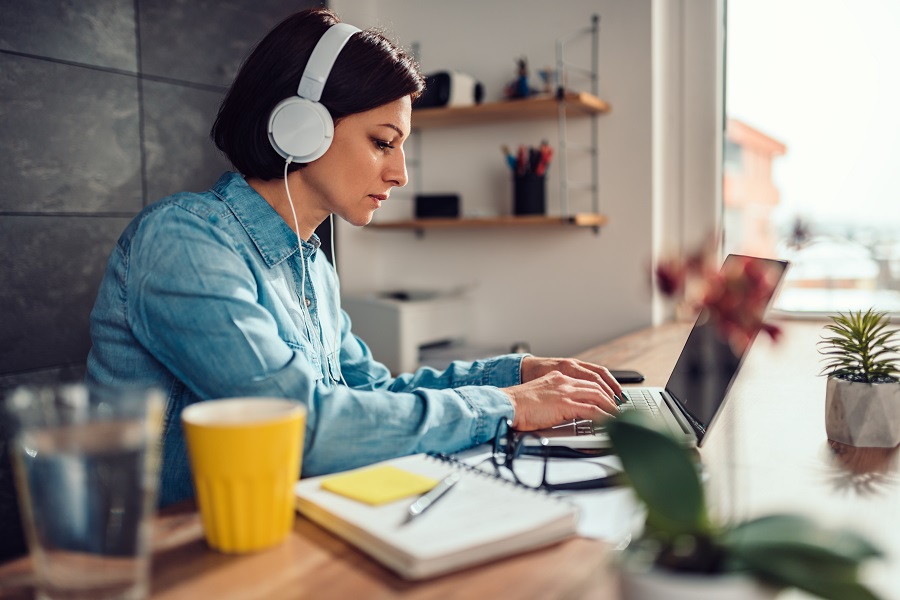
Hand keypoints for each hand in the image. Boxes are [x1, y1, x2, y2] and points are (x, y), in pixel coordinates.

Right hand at [502, 357, 621, 430]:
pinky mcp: (565, 404)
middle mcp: (564, 381)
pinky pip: (592, 410)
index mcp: (558, 378)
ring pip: (598, 396)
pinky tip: (610, 423)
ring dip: (611, 407)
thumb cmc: (519, 405)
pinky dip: (604, 416)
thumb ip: (555, 399)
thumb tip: (566, 411)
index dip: (602, 389)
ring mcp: (565, 391)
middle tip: (619, 408)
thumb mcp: (541, 396)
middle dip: (611, 398)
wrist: (508, 405)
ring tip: (619, 417)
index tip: (610, 398)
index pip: (587, 381)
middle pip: (596, 386)